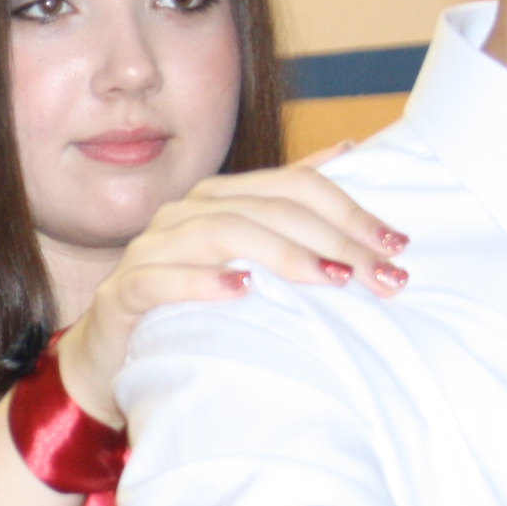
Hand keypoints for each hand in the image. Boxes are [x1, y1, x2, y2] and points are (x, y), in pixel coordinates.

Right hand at [52, 148, 404, 428]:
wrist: (110, 357)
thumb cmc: (187, 306)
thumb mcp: (243, 252)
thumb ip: (286, 203)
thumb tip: (345, 149)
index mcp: (216, 198)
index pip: (291, 185)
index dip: (348, 210)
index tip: (396, 245)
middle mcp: (182, 215)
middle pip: (265, 207)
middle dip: (332, 238)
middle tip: (380, 275)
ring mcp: (148, 251)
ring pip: (220, 232)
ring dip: (282, 254)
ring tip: (330, 280)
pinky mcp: (122, 293)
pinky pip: (159, 278)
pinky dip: (201, 280)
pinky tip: (241, 290)